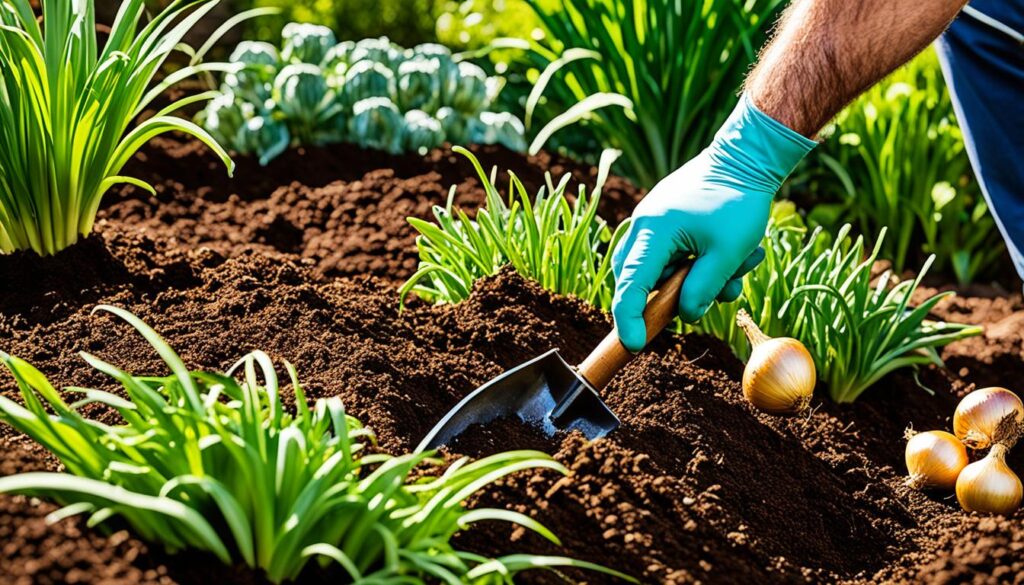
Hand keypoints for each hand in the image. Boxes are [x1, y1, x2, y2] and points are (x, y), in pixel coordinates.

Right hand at [612, 94, 816, 351]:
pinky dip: (698, 266)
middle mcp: (645, 227)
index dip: (628, 318)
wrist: (746, 157)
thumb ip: (703, 289)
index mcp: (654, 233)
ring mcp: (655, 222)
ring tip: (736, 272)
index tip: (635, 344)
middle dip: (671, 298)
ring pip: (661, 270)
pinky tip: (732, 261)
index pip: (630, 285)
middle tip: (707, 297)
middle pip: (639, 279)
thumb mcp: (727, 254)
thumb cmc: (738, 201)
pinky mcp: (668, 221)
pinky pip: (673, 255)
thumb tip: (687, 315)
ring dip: (695, 282)